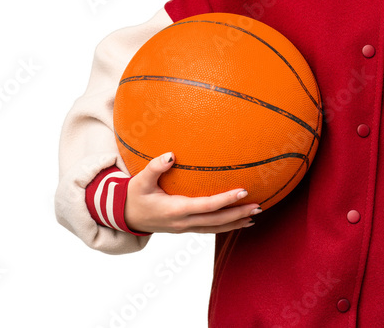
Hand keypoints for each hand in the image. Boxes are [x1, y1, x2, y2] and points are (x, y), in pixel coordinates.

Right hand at [124, 152, 260, 233]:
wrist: (125, 217)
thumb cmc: (134, 196)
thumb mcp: (140, 180)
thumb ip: (155, 167)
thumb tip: (171, 155)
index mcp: (175, 209)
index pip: (206, 206)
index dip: (226, 200)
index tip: (243, 191)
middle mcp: (182, 222)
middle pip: (216, 221)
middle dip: (238, 214)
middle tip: (258, 206)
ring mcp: (184, 228)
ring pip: (214, 228)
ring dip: (235, 223)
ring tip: (254, 216)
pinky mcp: (185, 228)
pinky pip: (209, 229)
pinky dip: (225, 226)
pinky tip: (238, 222)